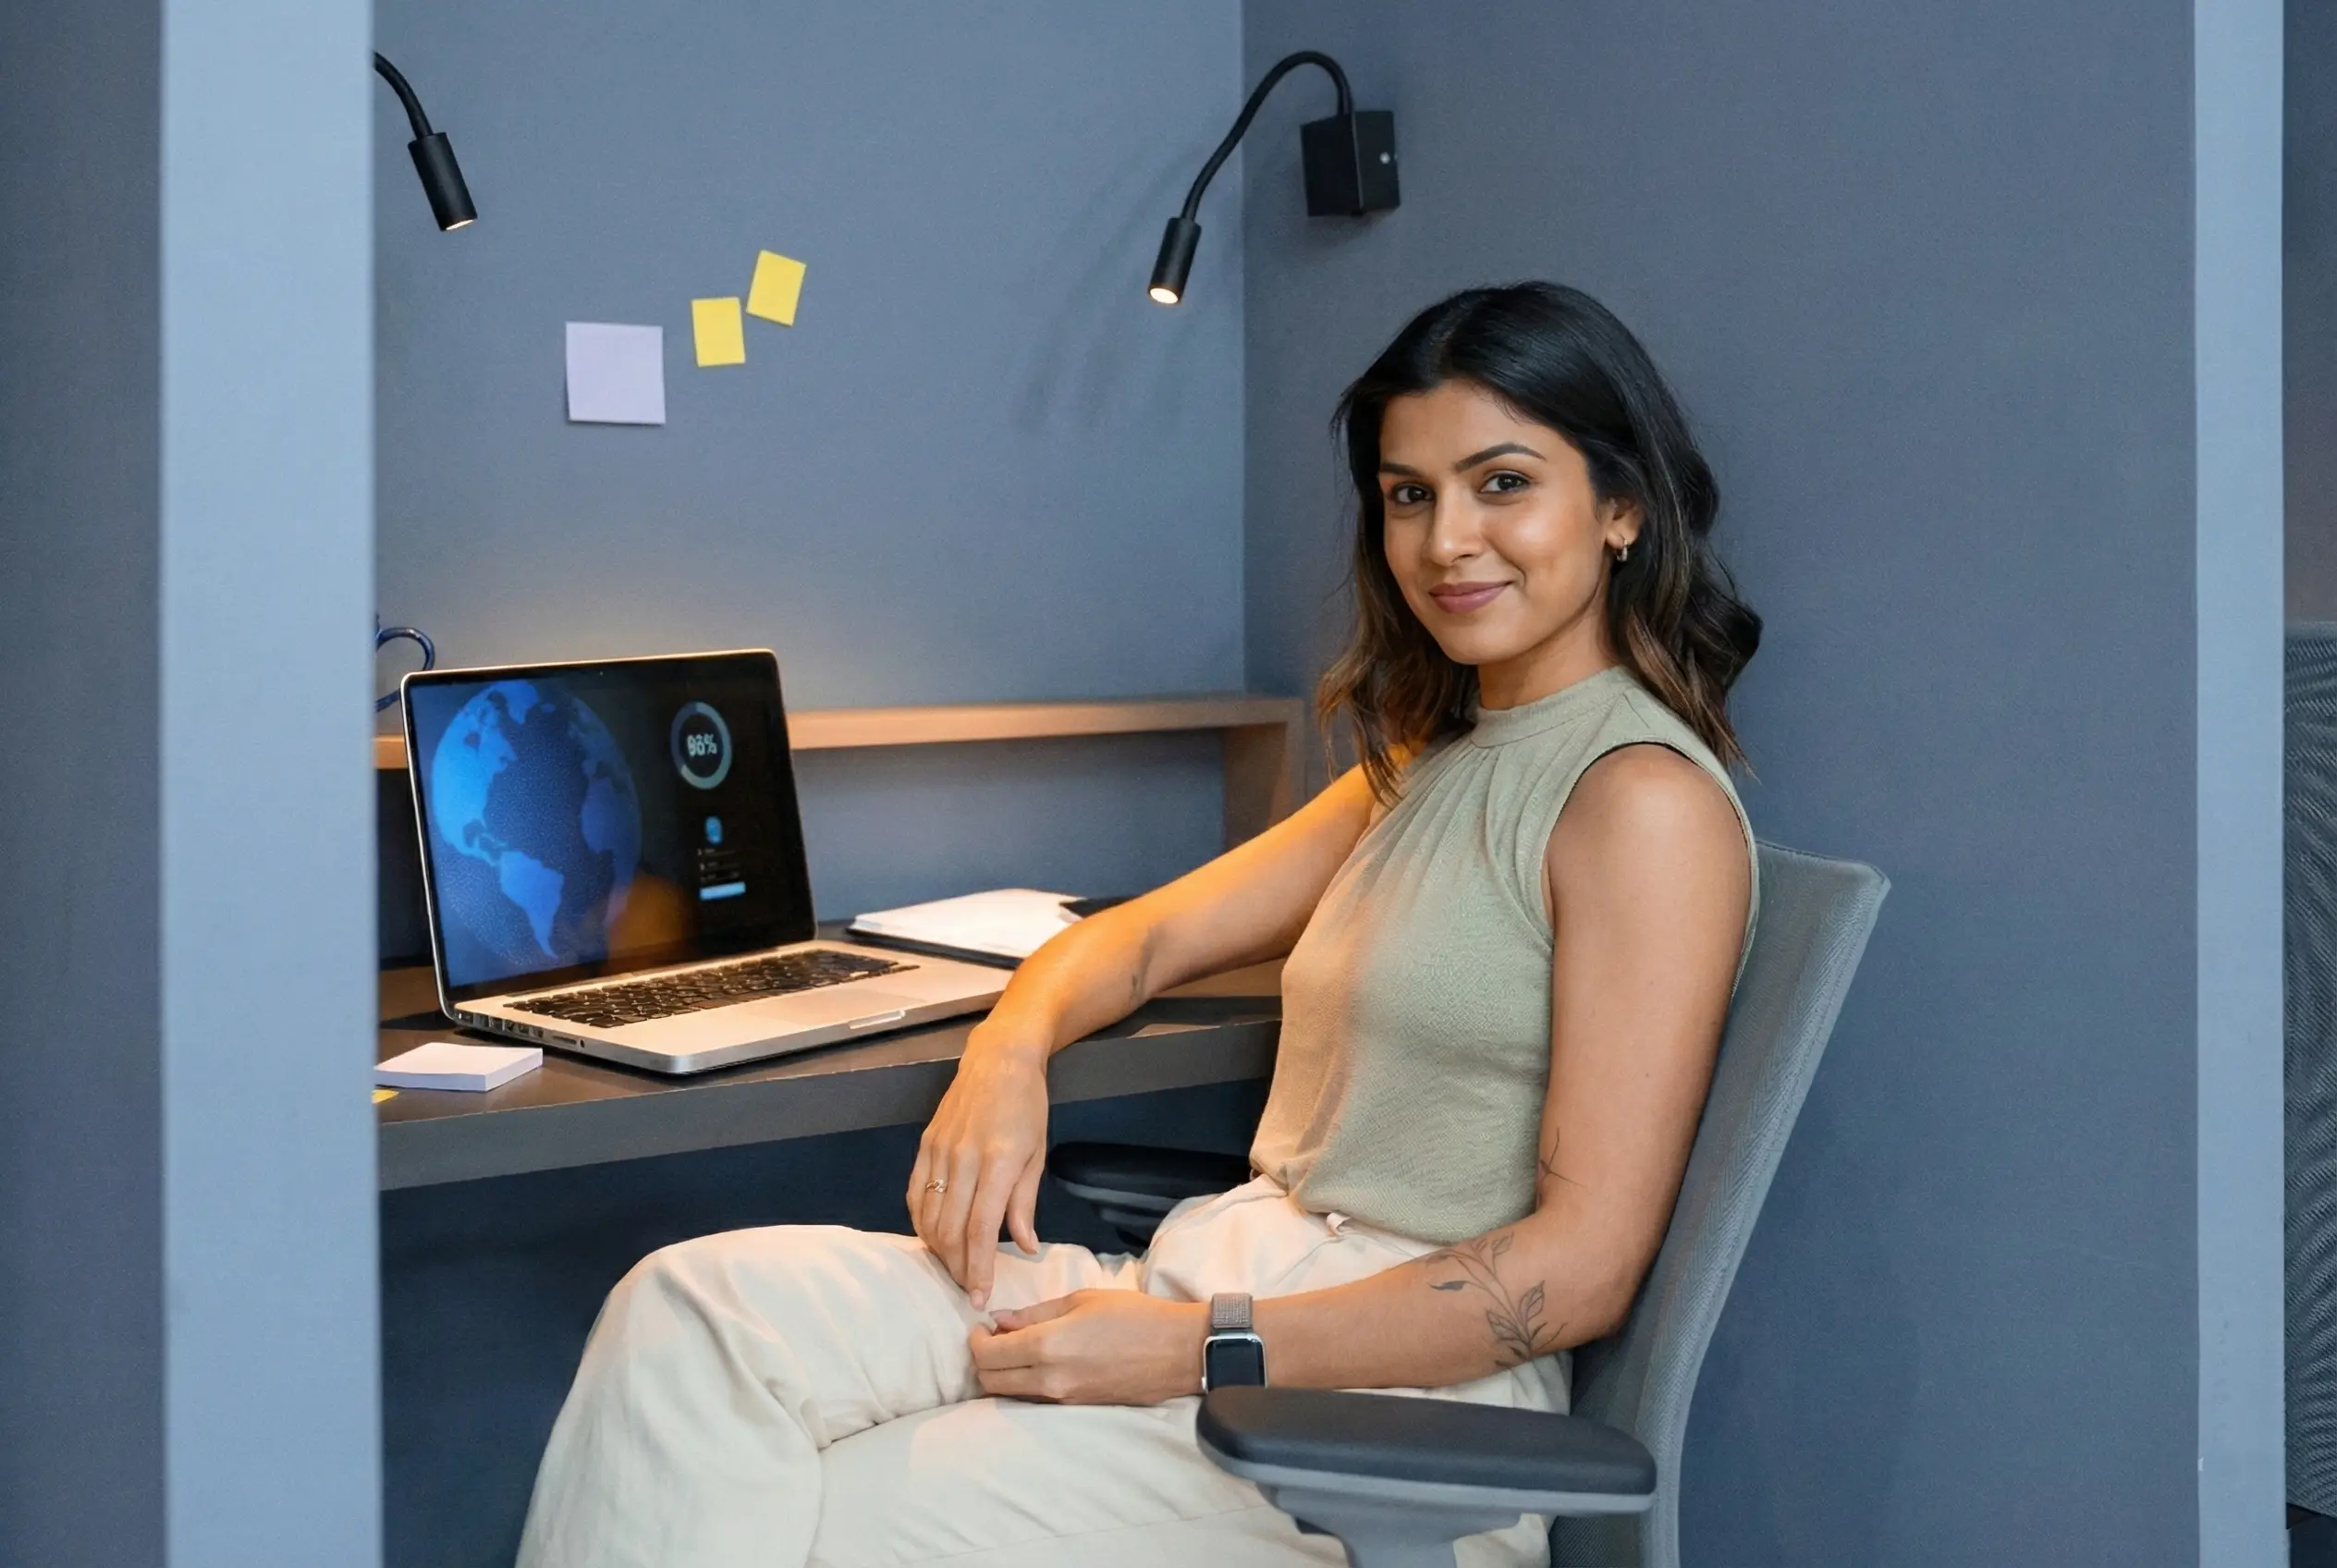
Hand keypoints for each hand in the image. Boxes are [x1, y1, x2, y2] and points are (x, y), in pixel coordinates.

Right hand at [908, 1027, 1051, 1308]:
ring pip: (930, 1217)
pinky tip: (933, 1238)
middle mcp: (964, 1160)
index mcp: (999, 1164)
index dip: (978, 1267)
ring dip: (939, 1251)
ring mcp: (939, 1152)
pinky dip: (921, 1224)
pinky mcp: (924, 1146)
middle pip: (952, 1230)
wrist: (998, 1059)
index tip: (980, 1296)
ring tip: (954, 1268)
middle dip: (958, 1267)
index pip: (981, 1229)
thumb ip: (1025, 1204)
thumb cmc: (1027, 1107)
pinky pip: (915, 1195)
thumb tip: (1026, 1248)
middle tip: (968, 1289)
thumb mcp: (1037, 1155)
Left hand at [969, 1291, 1206, 1404]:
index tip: (981, 1327)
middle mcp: (1050, 1379)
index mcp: (1048, 1346)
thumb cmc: (1134, 1315)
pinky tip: (1038, 1363)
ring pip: (1010, 1395)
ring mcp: (1063, 1399)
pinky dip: (1024, 1384)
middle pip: (990, 1382)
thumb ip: (1035, 1313)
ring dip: (1002, 1374)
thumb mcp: (1082, 1300)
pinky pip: (1035, 1400)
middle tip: (992, 1338)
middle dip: (982, 1360)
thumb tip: (999, 1320)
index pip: (988, 1355)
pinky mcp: (1076, 1408)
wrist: (1178, 1351)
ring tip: (1015, 1349)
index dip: (975, 1341)